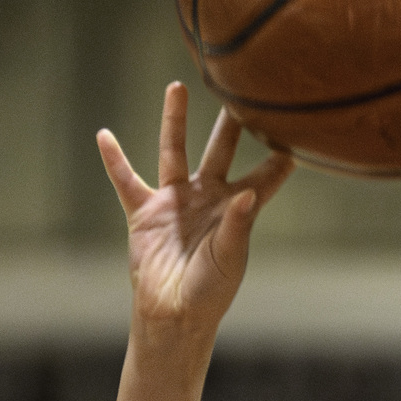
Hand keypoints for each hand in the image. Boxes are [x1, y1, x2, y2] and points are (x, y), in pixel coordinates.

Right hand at [97, 86, 293, 329]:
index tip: (296, 128)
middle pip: (222, 150)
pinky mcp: (145, 212)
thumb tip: (250, 193)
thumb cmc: (210, 291)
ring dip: (175, 121)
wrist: (174, 314)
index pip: (265, 176)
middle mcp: (207, 198)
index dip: (279, 158)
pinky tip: (104, 135)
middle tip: (241, 88)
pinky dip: (114, 160)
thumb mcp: (229, 258)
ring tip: (177, 86)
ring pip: (174, 151)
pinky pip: (127, 180)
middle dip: (231, 123)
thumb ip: (238, 226)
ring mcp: (175, 201)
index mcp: (237, 210)